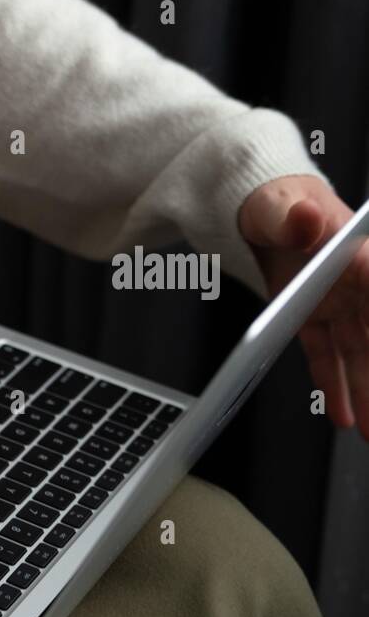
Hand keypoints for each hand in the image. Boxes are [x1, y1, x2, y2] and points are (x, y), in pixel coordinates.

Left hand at [239, 174, 368, 439]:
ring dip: (366, 393)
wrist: (259, 209)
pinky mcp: (313, 318)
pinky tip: (343, 416)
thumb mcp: (278, 203)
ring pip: (357, 354)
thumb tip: (304, 218)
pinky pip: (326, 357)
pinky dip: (333, 387)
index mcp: (356, 252)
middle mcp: (355, 283)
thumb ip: (291, 214)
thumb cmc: (279, 200)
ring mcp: (337, 303)